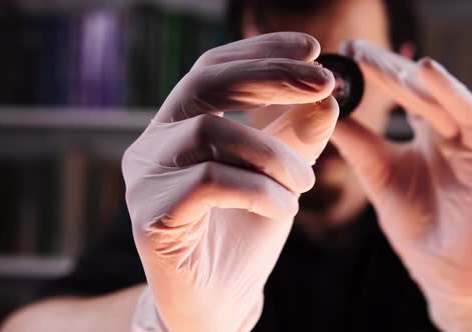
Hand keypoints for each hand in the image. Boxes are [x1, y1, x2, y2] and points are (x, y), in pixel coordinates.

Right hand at [122, 32, 337, 331]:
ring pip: (210, 133)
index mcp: (177, 127)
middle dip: (270, 78)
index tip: (312, 49)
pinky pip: (210, 183)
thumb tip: (326, 95)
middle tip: (322, 85)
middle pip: (205, 85)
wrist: (219, 301)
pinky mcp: (150, 217)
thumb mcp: (279, 175)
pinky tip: (285, 210)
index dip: (260, 52)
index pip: (212, 70)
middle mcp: (152, 145)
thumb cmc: (244, 233)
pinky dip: (260, 190)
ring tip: (305, 183)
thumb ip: (297, 135)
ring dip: (273, 153)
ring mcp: (145, 180)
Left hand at [332, 40, 471, 330]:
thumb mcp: (378, 175)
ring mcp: (470, 138)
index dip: (373, 72)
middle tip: (354, 49)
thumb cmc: (414, 222)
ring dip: (408, 75)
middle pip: (417, 88)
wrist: (443, 268)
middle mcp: (448, 129)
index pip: (400, 91)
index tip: (343, 54)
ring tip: (375, 58)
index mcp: (425, 131)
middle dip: (385, 67)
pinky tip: (425, 71)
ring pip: (439, 96)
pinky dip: (451, 91)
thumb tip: (323, 110)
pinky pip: (471, 114)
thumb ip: (358, 143)